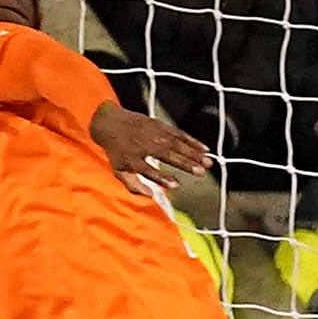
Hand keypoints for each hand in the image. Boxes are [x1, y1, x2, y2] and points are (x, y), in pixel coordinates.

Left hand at [89, 102, 210, 192]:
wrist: (110, 122)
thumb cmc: (117, 150)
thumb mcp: (119, 170)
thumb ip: (133, 185)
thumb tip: (151, 196)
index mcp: (132, 158)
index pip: (148, 170)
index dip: (162, 178)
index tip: (176, 185)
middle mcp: (144, 145)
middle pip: (167, 155)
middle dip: (185, 164)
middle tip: (201, 172)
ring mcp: (153, 134)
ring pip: (176, 144)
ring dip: (193, 153)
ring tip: (208, 162)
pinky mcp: (160, 126)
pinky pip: (179, 134)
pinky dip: (192, 141)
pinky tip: (204, 148)